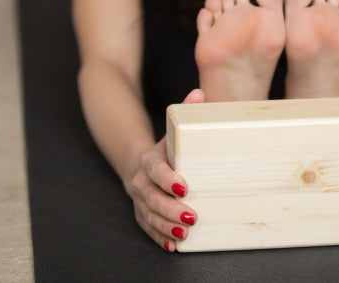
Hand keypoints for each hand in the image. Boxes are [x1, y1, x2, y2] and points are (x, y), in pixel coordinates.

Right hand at [129, 89, 204, 251]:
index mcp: (149, 160)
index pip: (156, 170)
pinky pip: (147, 227)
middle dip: (170, 208)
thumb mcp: (174, 130)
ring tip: (184, 234)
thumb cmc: (166, 148)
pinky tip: (172, 245)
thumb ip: (186, 112)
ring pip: (148, 215)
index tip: (185, 187)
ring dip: (165, 226)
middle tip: (191, 216)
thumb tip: (199, 93)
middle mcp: (140, 181)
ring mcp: (139, 199)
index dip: (168, 179)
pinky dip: (159, 237)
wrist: (140, 162)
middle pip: (152, 197)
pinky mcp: (141, 213)